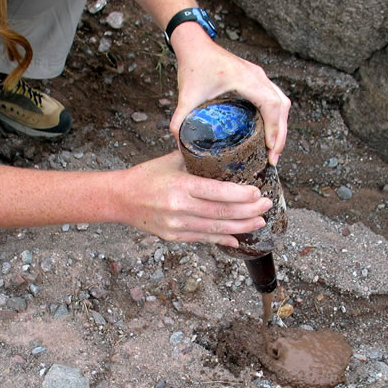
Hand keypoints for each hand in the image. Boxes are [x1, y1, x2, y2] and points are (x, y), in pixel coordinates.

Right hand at [119, 151, 272, 246]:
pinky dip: (222, 239)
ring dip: (241, 227)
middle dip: (249, 211)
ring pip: (216, 230)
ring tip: (259, 222)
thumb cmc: (147, 176)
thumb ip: (197, 157)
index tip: (258, 192)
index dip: (241, 195)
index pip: (218, 192)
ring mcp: (177, 226)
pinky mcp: (174, 237)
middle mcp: (180, 208)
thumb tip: (224, 148)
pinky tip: (237, 238)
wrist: (120, 199)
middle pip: (222, 213)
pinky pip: (203, 239)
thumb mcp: (172, 161)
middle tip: (267, 206)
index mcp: (181, 186)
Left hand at [169, 28, 290, 164]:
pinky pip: (276, 98)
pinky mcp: (257, 78)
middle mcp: (257, 76)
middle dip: (281, 134)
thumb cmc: (192, 67)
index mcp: (245, 79)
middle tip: (273, 158)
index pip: (270, 104)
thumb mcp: (185, 96)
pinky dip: (276, 116)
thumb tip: (179, 145)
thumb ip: (179, 121)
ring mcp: (259, 76)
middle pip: (282, 106)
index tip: (270, 149)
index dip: (274, 127)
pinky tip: (269, 132)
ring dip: (281, 126)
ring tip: (273, 150)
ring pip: (282, 102)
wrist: (195, 46)